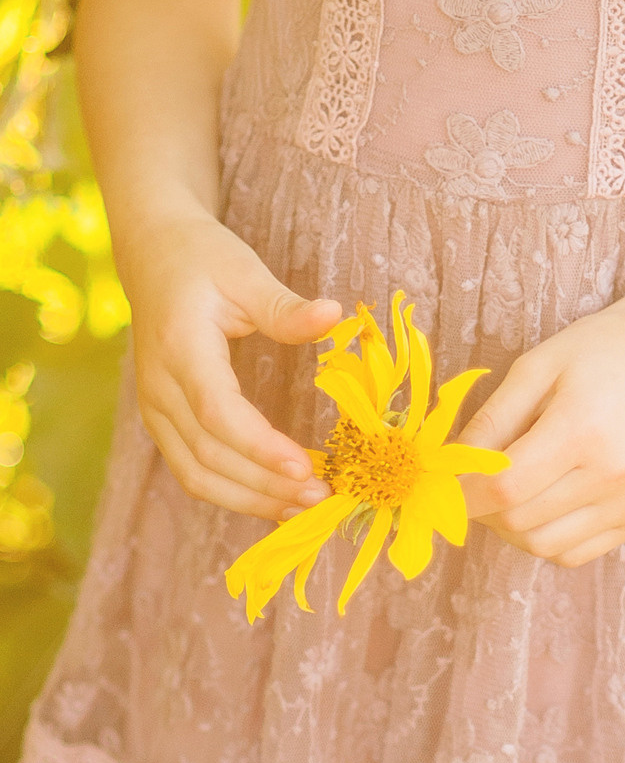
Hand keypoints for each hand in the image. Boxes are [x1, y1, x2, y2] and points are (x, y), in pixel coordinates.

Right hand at [123, 216, 341, 519]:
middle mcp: (160, 388)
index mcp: (180, 349)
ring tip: (304, 508)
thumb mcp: (245, 272)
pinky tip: (275, 501)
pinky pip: (193, 471)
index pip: (218, 413)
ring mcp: (156, 410)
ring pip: (197, 476)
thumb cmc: (202, 259)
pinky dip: (234, 494)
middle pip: (209, 456)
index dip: (260, 447)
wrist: (152, 254)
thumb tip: (333, 314)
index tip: (306, 468)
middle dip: (266, 486)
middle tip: (322, 497)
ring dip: (251, 500)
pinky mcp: (163, 422)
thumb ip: (285, 307)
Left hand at [457, 301, 624, 566]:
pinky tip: (543, 500)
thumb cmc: (597, 353)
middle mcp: (614, 475)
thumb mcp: (534, 368)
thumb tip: (449, 468)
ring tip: (510, 489)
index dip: (462, 494)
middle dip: (482, 509)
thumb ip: (489, 421)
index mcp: (583, 429)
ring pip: (543, 545)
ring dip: (510, 527)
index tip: (442, 484)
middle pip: (519, 522)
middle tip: (475, 480)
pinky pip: (573, 552)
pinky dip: (544, 536)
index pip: (504, 488)